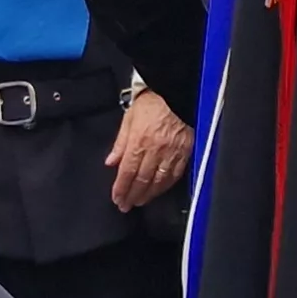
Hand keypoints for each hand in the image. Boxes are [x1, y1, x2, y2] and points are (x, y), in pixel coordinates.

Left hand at [106, 89, 190, 211]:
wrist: (176, 92)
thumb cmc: (152, 103)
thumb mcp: (129, 119)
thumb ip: (120, 143)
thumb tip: (111, 162)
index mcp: (139, 141)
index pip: (127, 172)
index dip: (121, 188)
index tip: (117, 198)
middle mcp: (155, 150)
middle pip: (142, 180)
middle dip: (132, 196)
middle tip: (126, 205)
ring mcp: (172, 152)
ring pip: (159, 181)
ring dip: (149, 194)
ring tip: (141, 201)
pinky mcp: (185, 152)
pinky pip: (175, 174)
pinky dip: (166, 186)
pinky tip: (159, 190)